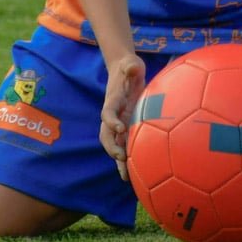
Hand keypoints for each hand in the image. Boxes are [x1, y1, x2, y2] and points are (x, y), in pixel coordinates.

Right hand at [98, 52, 146, 180]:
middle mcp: (113, 114)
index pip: (108, 112)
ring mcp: (118, 122)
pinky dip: (127, 159)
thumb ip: (130, 66)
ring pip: (114, 144)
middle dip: (111, 146)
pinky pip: (124, 145)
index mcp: (113, 100)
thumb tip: (133, 67)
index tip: (120, 127)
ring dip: (118, 160)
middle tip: (121, 157)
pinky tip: (135, 174)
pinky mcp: (126, 127)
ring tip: (126, 177)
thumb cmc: (129, 67)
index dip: (112, 120)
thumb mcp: (130, 64)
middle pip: (106, 134)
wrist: (125, 71)